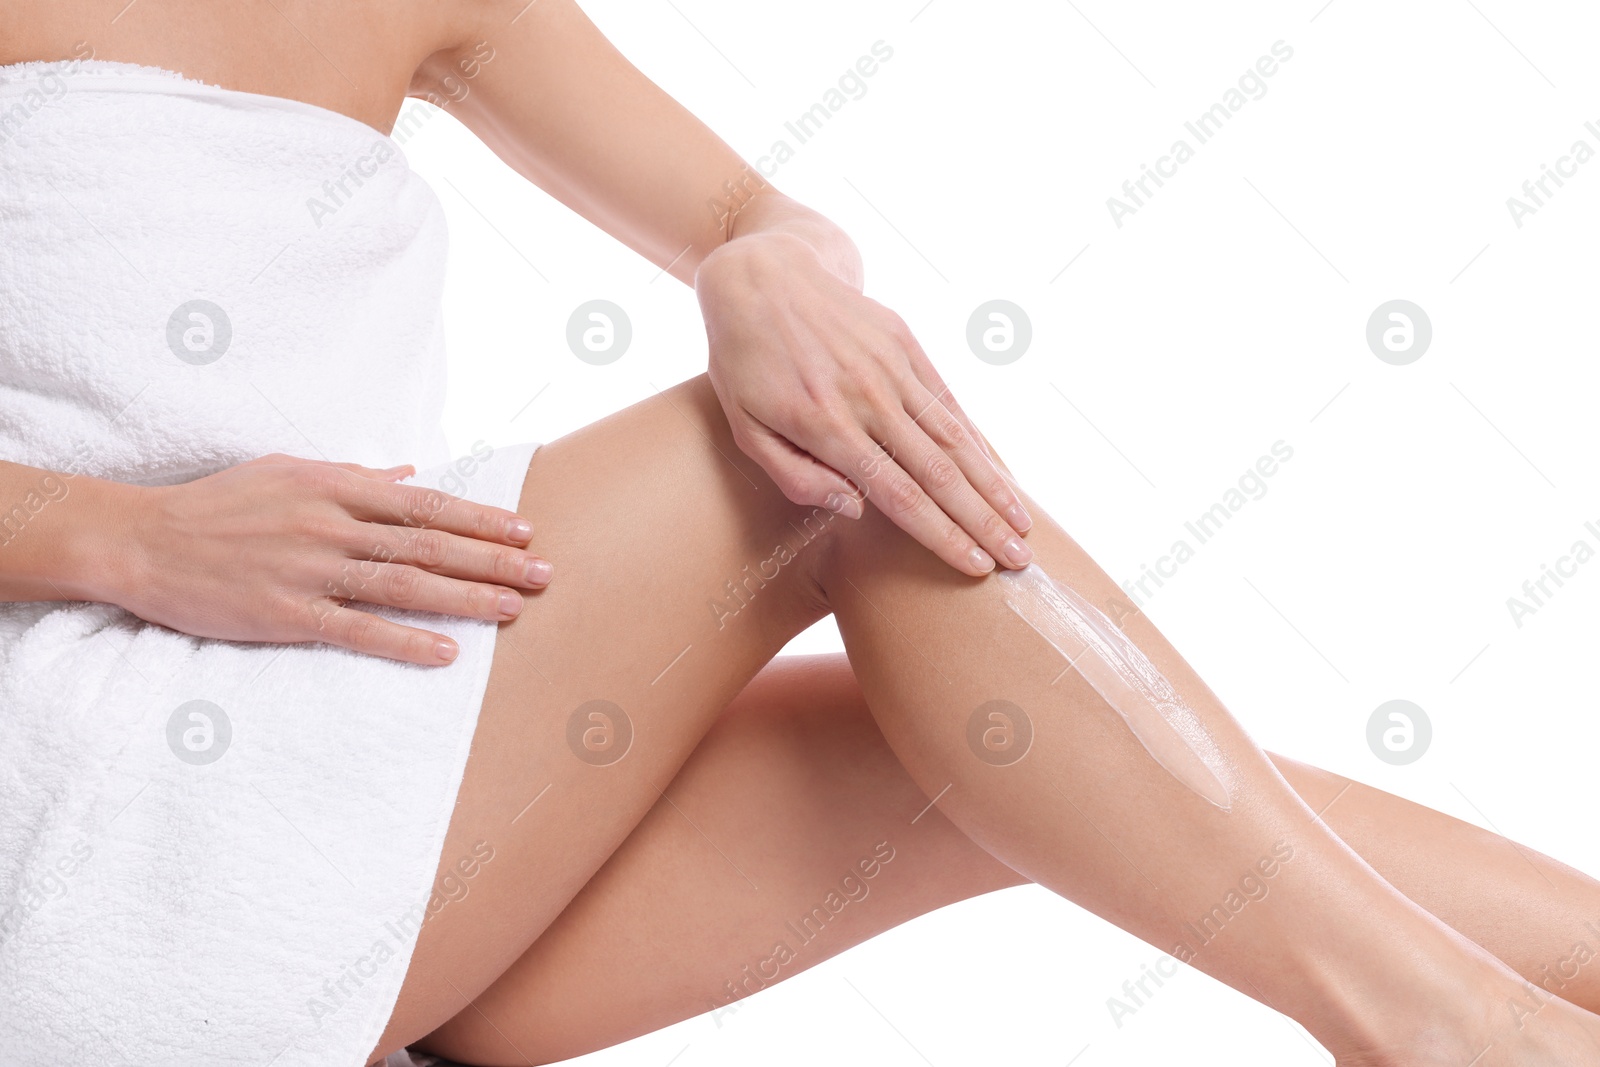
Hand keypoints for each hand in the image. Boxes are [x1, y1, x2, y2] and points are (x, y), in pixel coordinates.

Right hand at [100, 453, 550, 664]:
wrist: (141, 540)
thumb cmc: (217, 505)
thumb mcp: (287, 471)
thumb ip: (355, 476)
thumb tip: (411, 471)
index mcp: (335, 487)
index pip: (425, 503)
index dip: (480, 517)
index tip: (525, 530)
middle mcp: (331, 525)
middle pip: (429, 543)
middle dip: (493, 559)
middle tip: (544, 574)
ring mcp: (311, 570)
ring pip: (405, 584)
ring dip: (466, 597)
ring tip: (514, 609)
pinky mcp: (287, 614)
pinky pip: (358, 631)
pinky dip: (405, 641)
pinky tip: (446, 653)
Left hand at [696, 231, 1032, 576]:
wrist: (761, 276)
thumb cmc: (745, 363)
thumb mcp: (746, 428)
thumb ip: (797, 477)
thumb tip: (856, 510)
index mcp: (826, 427)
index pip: (899, 496)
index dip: (941, 534)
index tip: (975, 566)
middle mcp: (868, 399)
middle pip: (939, 474)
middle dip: (983, 522)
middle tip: (1018, 560)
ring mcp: (892, 369)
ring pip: (955, 439)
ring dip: (993, 485)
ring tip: (1022, 523)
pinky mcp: (905, 344)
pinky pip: (948, 400)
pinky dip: (977, 440)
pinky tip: (999, 471)